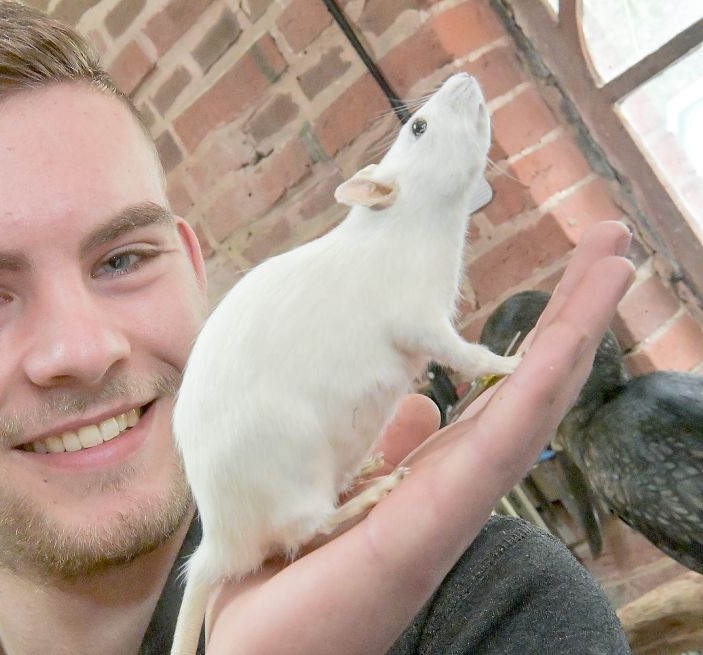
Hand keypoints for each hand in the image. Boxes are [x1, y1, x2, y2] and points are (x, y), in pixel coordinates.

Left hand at [203, 221, 634, 653]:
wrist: (262, 648)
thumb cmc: (298, 576)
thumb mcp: (344, 491)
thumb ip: (385, 449)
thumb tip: (414, 403)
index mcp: (435, 478)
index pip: (498, 393)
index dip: (539, 333)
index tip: (567, 269)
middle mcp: (456, 491)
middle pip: (530, 391)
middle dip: (575, 316)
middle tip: (612, 242)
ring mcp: (450, 512)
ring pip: (529, 411)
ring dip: (575, 336)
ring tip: (613, 266)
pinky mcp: (425, 534)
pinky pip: (490, 456)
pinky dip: (534, 395)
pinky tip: (569, 345)